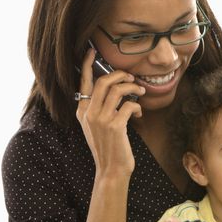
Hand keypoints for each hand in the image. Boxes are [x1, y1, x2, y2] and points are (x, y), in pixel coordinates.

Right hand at [76, 48, 145, 177]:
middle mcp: (88, 113)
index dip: (86, 64)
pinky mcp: (115, 125)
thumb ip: (99, 108)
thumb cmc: (108, 147)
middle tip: (132, 78)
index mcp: (82, 111)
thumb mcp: (96, 126)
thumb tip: (114, 87)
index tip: (91, 51)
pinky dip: (138, 107)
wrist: (111, 170)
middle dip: (121, 75)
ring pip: (118, 90)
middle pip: (103, 81)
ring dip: (132, 88)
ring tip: (140, 93)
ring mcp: (100, 119)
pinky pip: (129, 105)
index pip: (82, 82)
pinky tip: (139, 115)